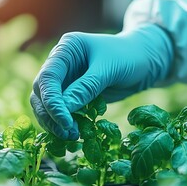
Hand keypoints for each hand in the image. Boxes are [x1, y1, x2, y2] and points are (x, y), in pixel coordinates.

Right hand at [31, 24, 172, 139]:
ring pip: (47, 104)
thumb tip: (63, 111)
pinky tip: (74, 134)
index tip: (65, 122)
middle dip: (51, 114)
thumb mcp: (108, 70)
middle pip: (41, 92)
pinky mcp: (73, 94)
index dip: (52, 102)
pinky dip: (64, 123)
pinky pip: (62, 111)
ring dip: (55, 122)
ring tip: (72, 136)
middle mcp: (60, 63)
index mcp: (66, 49)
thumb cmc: (129, 57)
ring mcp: (66, 79)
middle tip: (68, 133)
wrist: (144, 60)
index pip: (48, 77)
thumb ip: (85, 88)